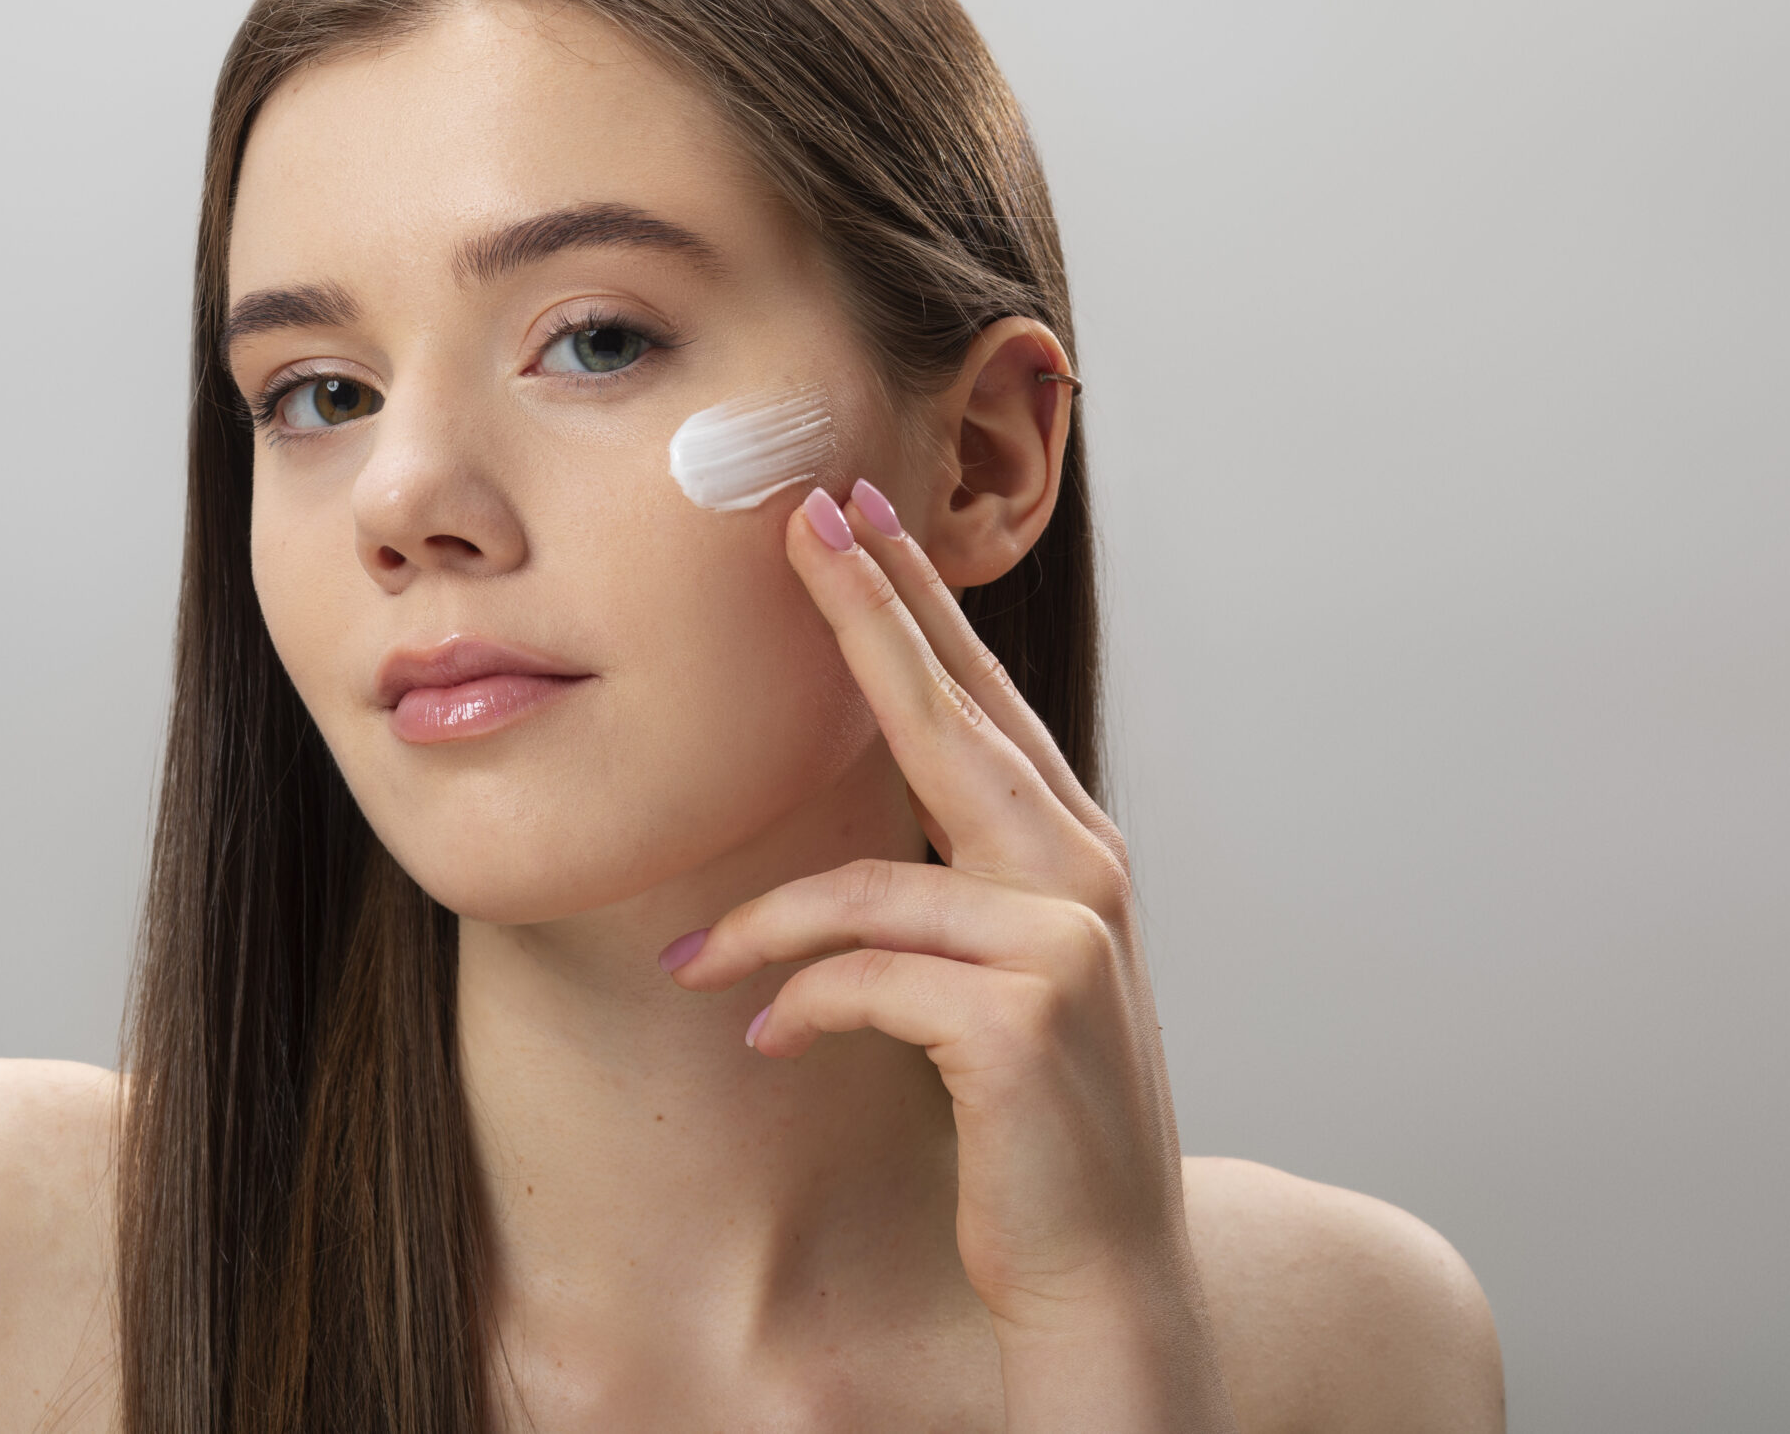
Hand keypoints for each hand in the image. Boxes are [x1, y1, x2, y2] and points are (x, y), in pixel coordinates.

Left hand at [660, 479, 1237, 1432]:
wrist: (1102, 1270)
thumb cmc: (1035, 1122)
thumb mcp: (1003, 979)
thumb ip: (951, 887)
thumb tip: (849, 834)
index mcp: (1073, 853)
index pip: (982, 702)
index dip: (916, 605)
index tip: (854, 518)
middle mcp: (1081, 874)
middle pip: (951, 718)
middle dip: (868, 613)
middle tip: (801, 523)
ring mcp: (1060, 940)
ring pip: (867, 879)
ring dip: (757, 927)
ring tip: (687, 960)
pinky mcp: (1020, 1016)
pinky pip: (858, 977)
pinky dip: (796, 1004)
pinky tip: (766, 1040)